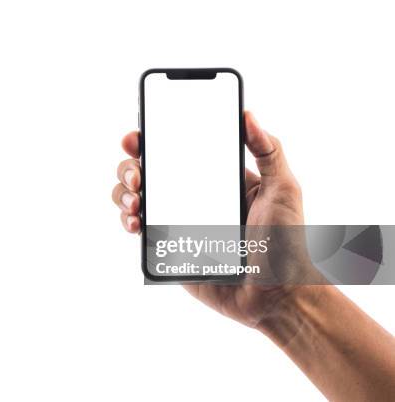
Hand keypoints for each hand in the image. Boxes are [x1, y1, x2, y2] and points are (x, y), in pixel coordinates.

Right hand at [112, 111, 308, 328]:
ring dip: (124, 193)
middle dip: (131, 167)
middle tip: (139, 175)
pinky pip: (138, 228)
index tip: (139, 137)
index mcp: (214, 177)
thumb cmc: (286, 243)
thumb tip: (247, 114)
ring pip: (135, 197)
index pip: (176, 149)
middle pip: (146, 170)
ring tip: (136, 202)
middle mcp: (190, 195)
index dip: (152, 138)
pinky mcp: (168, 247)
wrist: (275, 295)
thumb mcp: (283, 190)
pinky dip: (127, 221)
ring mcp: (177, 221)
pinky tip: (135, 222)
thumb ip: (269, 151)